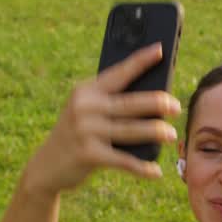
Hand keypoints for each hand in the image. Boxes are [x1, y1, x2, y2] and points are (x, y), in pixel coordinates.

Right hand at [23, 43, 180, 194]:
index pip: (119, 73)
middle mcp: (85, 107)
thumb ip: (110, 103)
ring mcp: (85, 130)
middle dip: (157, 103)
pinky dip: (141, 168)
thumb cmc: (78, 134)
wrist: (46, 167)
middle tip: (176, 106)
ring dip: (154, 133)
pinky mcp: (88, 154)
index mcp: (87, 91)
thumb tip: (155, 101)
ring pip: (131, 130)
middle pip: (130, 103)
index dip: (140, 61)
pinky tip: (155, 172)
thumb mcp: (86, 112)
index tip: (160, 50)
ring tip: (170, 134)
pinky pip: (123, 160)